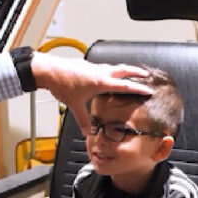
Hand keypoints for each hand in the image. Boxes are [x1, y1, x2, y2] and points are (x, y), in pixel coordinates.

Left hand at [31, 53, 154, 136]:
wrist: (49, 71)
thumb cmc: (62, 84)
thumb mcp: (74, 105)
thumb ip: (82, 119)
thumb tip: (86, 131)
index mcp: (101, 82)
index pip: (125, 85)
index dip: (138, 88)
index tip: (148, 90)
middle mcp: (99, 72)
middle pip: (123, 70)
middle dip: (136, 72)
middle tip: (145, 74)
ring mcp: (92, 67)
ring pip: (112, 67)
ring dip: (122, 69)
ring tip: (127, 73)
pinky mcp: (85, 66)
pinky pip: (101, 67)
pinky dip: (108, 70)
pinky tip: (104, 74)